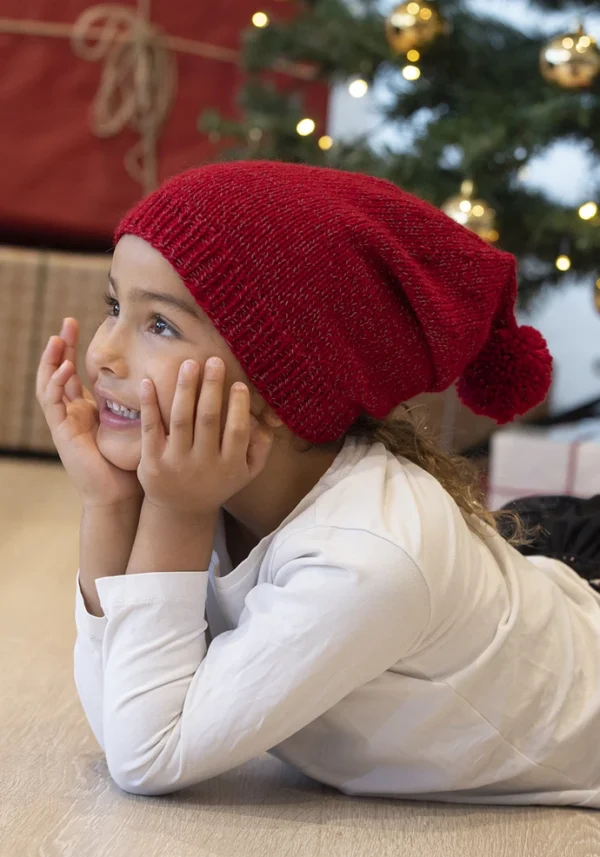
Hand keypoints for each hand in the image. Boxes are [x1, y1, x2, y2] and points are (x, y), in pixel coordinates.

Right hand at [36, 318, 141, 508]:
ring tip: (57, 339)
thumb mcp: (139, 423)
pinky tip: (65, 369)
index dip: (76, 348)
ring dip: (52, 360)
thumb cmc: (133, 463)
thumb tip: (167, 375)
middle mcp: (73, 413)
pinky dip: (56, 383)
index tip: (83, 323)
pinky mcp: (61, 433)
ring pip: (48, 384)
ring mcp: (64, 422)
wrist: (121, 494)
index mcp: (88, 410)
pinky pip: (52, 403)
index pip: (76, 372)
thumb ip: (145, 402)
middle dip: (61, 347)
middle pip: (58, 372)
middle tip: (67, 322)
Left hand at [137, 357, 272, 516]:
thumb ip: (260, 448)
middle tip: (214, 361)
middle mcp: (203, 464)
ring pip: (181, 420)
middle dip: (212, 388)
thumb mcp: (245, 473)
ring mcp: (176, 463)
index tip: (238, 384)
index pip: (237, 431)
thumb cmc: (217, 482)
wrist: (181, 511)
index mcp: (229, 466)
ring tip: (189, 364)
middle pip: (208, 420)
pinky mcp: (152, 462)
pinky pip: (151, 429)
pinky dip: (149, 405)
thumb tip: (268, 422)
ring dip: (185, 389)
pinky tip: (148, 382)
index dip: (238, 407)